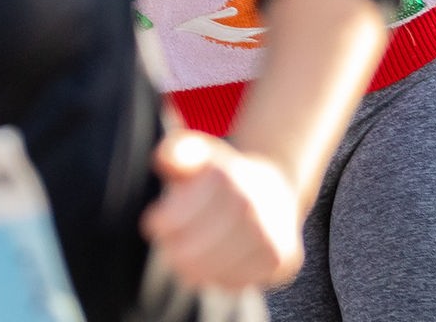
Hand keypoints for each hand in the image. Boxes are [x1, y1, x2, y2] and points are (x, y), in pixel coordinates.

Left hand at [143, 132, 302, 289]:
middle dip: (176, 251)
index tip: (154, 225)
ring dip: (194, 268)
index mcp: (226, 178)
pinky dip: (219, 279)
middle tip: (169, 250)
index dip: (163, 224)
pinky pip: (238, 282)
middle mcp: (252, 206)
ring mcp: (270, 235)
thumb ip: (175, 152)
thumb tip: (166, 162)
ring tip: (184, 262)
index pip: (181, 215)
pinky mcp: (281, 261)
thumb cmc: (221, 176)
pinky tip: (211, 267)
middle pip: (198, 247)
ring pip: (217, 269)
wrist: (274, 191)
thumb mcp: (196, 153)